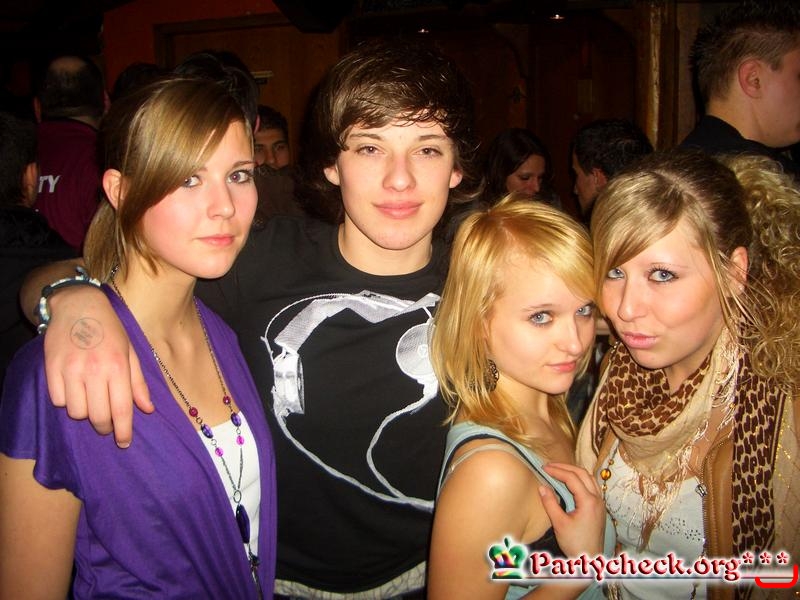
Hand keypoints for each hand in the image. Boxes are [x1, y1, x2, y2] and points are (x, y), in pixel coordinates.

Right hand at [43, 285, 151, 447]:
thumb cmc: (110, 331)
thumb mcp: (131, 352)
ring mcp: (70, 369)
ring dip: (85, 413)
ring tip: (91, 401)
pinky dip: (66, 401)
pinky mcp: (51, 368)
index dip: (123, 430)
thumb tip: (148, 409)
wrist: (79, 305)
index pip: (122, 408)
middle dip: (104, 427)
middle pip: (98, 416)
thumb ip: (138, 383)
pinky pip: (57, 400)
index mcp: (118, 366)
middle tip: (107, 424)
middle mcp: (94, 369)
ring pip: (76, 412)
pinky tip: (74, 390)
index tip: (124, 442)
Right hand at [538, 462, 605, 557]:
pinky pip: (591, 485)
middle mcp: (597, 499)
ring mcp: (600, 503)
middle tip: (549, 466)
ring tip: (559, 470)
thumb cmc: (574, 543)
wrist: (589, 559)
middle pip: (582, 473)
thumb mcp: (559, 523)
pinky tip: (571, 481)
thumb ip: (550, 503)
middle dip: (565, 467)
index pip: (572, 478)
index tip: (543, 468)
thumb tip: (542, 487)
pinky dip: (580, 479)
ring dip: (574, 471)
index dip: (557, 471)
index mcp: (589, 501)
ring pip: (589, 478)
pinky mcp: (599, 507)